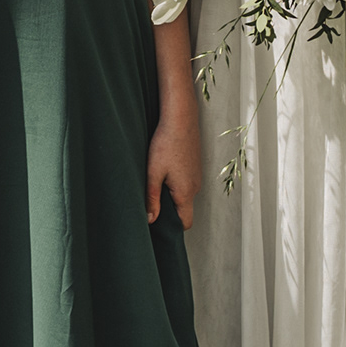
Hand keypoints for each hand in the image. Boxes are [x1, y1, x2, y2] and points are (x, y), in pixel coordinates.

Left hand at [148, 100, 202, 228]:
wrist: (180, 118)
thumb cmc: (166, 143)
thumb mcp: (153, 173)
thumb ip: (152, 198)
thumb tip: (150, 220)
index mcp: (186, 192)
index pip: (185, 223)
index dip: (172, 228)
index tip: (156, 224)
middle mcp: (195, 187)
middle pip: (183, 210)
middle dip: (168, 211)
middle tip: (149, 202)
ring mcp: (196, 176)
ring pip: (183, 195)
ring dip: (170, 195)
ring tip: (154, 182)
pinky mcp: (194, 166)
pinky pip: (186, 183)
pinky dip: (175, 183)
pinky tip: (162, 170)